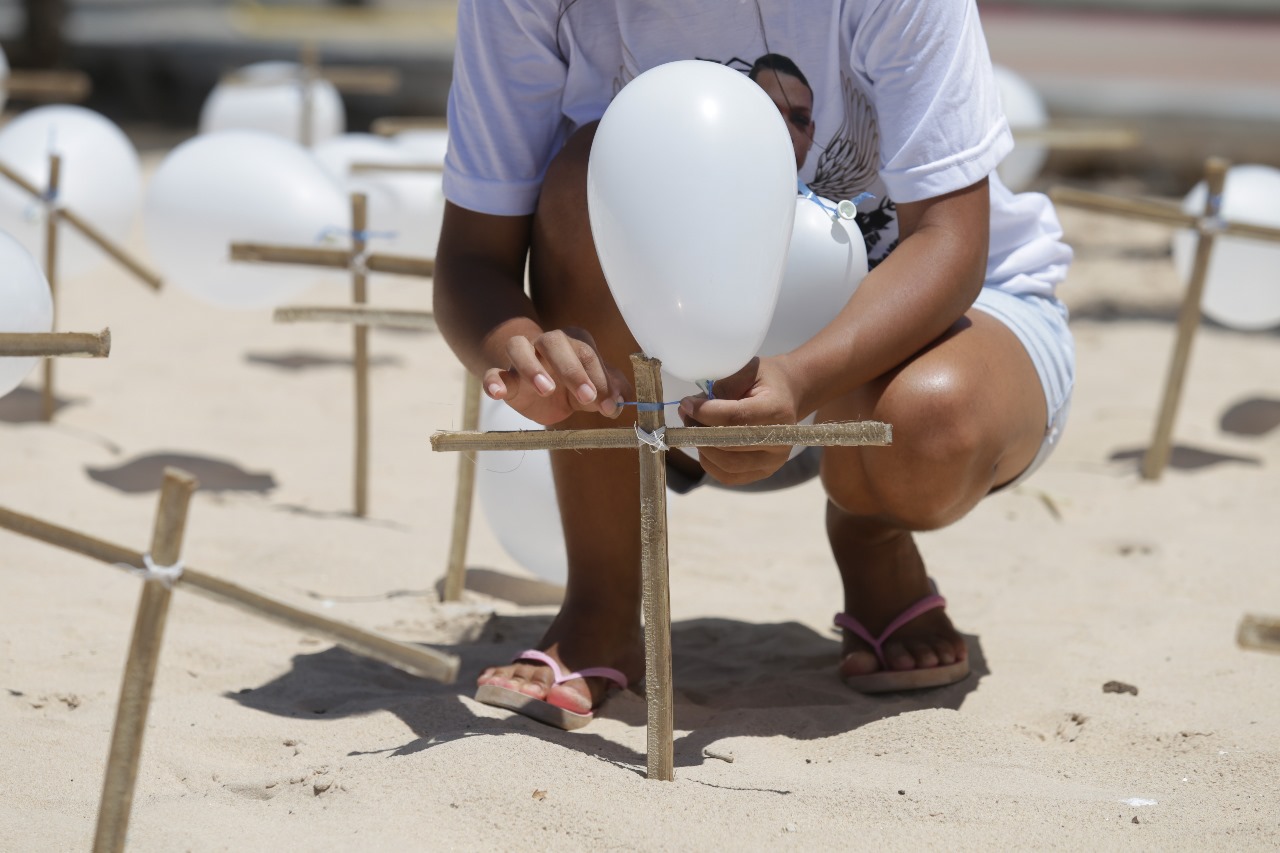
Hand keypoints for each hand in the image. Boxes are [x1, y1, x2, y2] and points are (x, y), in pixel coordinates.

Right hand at [483, 326, 630, 425]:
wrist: (540, 389)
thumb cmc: (573, 384)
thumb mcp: (595, 389)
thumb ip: (612, 392)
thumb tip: (622, 402)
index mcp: (575, 342)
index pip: (589, 354)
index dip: (601, 379)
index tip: (610, 405)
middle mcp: (547, 343)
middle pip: (555, 343)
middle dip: (573, 370)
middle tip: (586, 397)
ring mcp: (522, 357)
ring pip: (519, 348)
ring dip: (532, 367)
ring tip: (546, 389)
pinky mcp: (504, 376)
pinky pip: (493, 373)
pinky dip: (493, 381)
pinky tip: (497, 393)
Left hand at [677, 357, 802, 485]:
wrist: (788, 395)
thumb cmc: (765, 380)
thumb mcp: (746, 370)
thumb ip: (721, 387)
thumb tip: (689, 408)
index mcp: (777, 411)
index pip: (736, 418)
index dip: (705, 412)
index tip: (687, 404)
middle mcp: (779, 441)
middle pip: (729, 445)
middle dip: (700, 430)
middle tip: (687, 415)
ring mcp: (773, 461)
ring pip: (727, 465)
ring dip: (703, 447)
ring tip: (695, 428)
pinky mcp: (763, 472)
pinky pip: (728, 476)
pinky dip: (710, 462)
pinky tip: (706, 444)